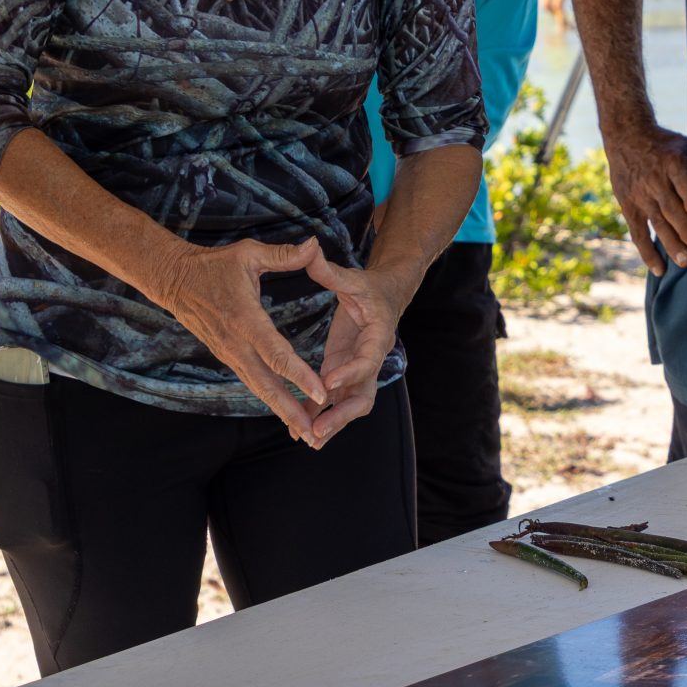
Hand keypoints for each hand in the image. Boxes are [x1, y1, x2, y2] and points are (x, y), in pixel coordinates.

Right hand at [148, 238, 330, 441]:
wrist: (175, 280)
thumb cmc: (215, 265)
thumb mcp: (249, 253)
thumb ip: (284, 255)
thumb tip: (315, 244)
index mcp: (246, 319)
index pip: (276, 353)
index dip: (299, 374)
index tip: (320, 392)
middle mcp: (237, 344)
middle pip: (267, 384)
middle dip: (291, 409)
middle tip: (314, 431)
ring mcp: (230, 354)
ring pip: (258, 389)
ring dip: (281, 410)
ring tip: (305, 431)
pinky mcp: (228, 357)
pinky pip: (252, 382)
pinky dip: (269, 399)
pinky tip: (286, 413)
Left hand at [302, 246, 416, 446]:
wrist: (386, 298)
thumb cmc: (369, 287)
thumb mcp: (352, 278)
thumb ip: (330, 270)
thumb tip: (309, 248)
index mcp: (378, 336)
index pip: (367, 360)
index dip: (349, 372)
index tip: (328, 381)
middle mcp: (371, 360)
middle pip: (363, 396)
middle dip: (341, 415)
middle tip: (317, 429)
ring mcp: (358, 372)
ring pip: (349, 406)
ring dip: (331, 423)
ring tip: (307, 439)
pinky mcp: (344, 374)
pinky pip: (335, 402)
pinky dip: (320, 415)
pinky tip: (300, 430)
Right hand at [604, 121, 686, 274]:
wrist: (627, 137)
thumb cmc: (667, 145)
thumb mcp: (686, 145)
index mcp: (673, 162)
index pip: (684, 184)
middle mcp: (655, 180)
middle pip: (672, 208)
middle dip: (686, 229)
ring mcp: (641, 196)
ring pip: (657, 223)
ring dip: (671, 244)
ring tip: (685, 263)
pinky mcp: (629, 207)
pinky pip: (639, 233)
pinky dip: (648, 252)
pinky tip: (660, 270)